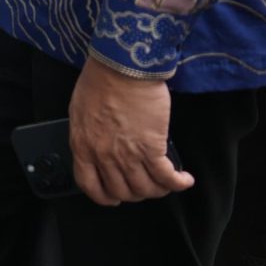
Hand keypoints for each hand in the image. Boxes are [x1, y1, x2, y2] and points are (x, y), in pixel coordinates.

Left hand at [69, 57, 193, 205]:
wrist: (121, 67)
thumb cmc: (100, 81)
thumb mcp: (80, 111)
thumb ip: (88, 134)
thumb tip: (99, 146)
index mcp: (82, 146)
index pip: (90, 186)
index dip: (105, 196)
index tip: (114, 197)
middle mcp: (103, 156)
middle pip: (122, 192)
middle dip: (135, 193)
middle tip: (145, 185)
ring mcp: (128, 154)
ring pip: (145, 189)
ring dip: (158, 190)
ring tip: (166, 182)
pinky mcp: (152, 147)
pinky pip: (166, 177)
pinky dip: (178, 183)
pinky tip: (185, 180)